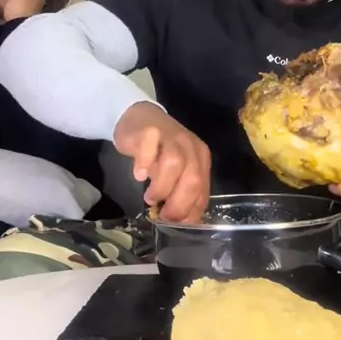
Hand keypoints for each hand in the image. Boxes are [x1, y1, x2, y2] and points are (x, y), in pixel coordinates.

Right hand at [114, 102, 210, 221]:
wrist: (140, 117)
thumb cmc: (158, 151)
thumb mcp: (176, 172)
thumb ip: (182, 191)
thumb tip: (183, 221)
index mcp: (200, 158)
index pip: (202, 189)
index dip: (190, 210)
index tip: (175, 222)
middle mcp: (189, 146)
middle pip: (192, 177)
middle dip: (178, 203)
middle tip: (163, 215)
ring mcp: (170, 136)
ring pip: (174, 164)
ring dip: (162, 187)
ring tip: (150, 198)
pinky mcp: (149, 131)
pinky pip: (149, 147)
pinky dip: (144, 164)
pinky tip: (139, 176)